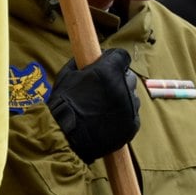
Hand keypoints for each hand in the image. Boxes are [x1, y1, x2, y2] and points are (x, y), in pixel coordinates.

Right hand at [48, 48, 139, 162]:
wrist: (66, 138)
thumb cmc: (63, 106)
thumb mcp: (67, 76)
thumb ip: (81, 64)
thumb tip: (88, 58)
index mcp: (108, 71)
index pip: (121, 56)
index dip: (113, 60)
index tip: (107, 65)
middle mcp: (124, 87)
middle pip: (128, 77)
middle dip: (117, 79)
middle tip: (102, 89)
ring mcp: (130, 107)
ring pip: (131, 96)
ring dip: (121, 98)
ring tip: (102, 108)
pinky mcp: (132, 124)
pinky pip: (132, 114)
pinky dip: (123, 116)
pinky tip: (107, 120)